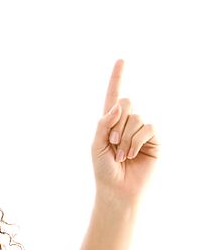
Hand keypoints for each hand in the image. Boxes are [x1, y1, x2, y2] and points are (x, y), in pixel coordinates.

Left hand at [91, 59, 159, 206]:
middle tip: (112, 143)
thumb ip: (104, 123)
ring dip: (124, 137)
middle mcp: (126, 123)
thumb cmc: (104, 170)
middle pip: (126, 103)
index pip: (113, 96)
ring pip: (135, 117)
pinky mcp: (154, 138)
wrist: (118, 190)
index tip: (121, 60)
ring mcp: (141, 130)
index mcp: (109, 122)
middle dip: (116, 123)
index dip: (117, 78)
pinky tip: (132, 155)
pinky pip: (147, 128)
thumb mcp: (96, 145)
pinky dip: (136, 141)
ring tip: (121, 155)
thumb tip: (120, 104)